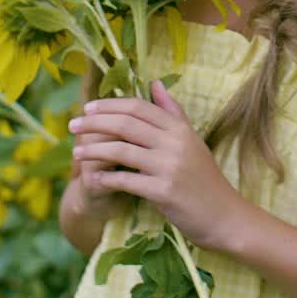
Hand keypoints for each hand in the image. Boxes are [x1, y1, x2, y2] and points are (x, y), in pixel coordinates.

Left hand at [69, 80, 247, 251]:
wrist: (224, 215)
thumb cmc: (204, 178)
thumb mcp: (191, 140)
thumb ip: (172, 112)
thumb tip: (155, 82)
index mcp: (179, 128)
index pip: (138, 107)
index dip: (109, 105)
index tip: (87, 108)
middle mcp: (175, 142)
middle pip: (126, 124)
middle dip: (94, 123)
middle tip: (72, 126)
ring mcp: (169, 166)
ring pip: (122, 150)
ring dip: (94, 150)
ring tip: (76, 153)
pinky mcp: (164, 191)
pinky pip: (127, 181)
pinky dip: (107, 178)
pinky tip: (93, 178)